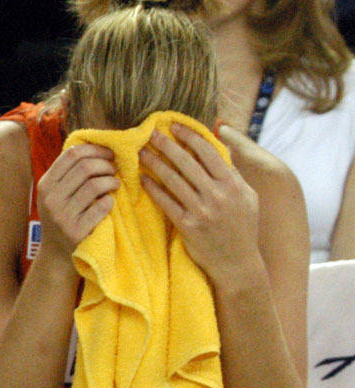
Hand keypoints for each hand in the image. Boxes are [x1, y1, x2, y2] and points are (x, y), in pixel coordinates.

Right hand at [36, 143, 118, 257]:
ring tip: (114, 184)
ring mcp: (62, 216)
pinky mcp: (75, 231)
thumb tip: (97, 145)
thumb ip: (68, 173)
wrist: (56, 253)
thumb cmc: (63, 216)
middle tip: (114, 170)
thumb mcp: (56, 194)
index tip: (109, 153)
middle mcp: (50, 199)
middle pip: (86, 167)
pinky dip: (110, 201)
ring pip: (95, 185)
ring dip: (112, 181)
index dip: (95, 149)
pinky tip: (109, 202)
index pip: (71, 154)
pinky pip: (102, 206)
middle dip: (106, 165)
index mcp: (45, 185)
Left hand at [141, 126, 261, 282]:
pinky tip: (142, 179)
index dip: (190, 136)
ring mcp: (202, 211)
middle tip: (150, 133)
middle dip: (167, 145)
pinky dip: (153, 189)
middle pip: (187, 163)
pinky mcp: (187, 226)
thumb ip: (232, 172)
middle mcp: (218, 195)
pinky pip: (166, 202)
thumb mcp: (247, 195)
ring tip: (141, 153)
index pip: (209, 152)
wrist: (237, 261)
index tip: (175, 126)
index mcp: (233, 183)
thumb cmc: (242, 225)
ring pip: (173, 180)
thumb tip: (219, 144)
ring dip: (155, 164)